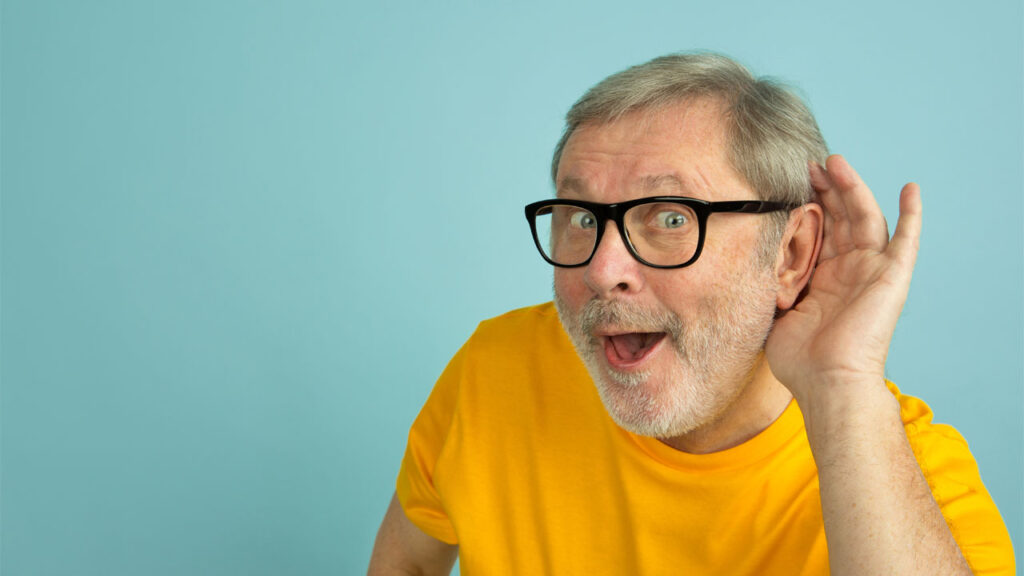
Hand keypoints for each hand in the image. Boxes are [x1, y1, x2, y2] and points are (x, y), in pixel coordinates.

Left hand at [765, 155, 921, 404]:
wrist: (826, 382)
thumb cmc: (798, 359)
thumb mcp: (773, 311)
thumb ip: (766, 285)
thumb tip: (737, 265)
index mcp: (822, 279)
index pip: (817, 231)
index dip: (807, 204)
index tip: (789, 179)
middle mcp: (849, 271)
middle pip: (840, 217)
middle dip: (825, 188)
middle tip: (808, 162)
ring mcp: (872, 272)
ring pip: (864, 218)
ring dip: (852, 188)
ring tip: (835, 161)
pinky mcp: (892, 278)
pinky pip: (907, 240)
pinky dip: (911, 214)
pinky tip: (910, 188)